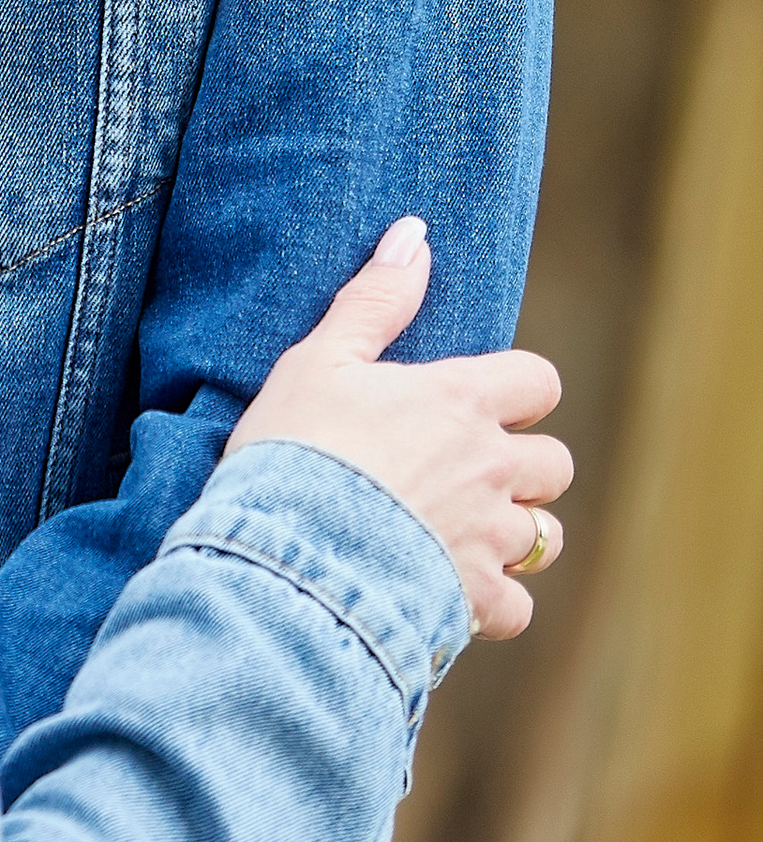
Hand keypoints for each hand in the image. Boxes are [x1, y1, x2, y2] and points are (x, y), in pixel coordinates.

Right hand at [227, 219, 569, 639]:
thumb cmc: (296, 447)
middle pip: (553, 464)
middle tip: (465, 474)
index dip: (517, 392)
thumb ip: (374, 300)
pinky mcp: (474, 599)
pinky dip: (492, 604)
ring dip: (516, 536)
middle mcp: (492, 468)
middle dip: (521, 469)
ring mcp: (489, 538)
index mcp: (461, 401)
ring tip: (463, 535)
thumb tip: (415, 233)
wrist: (288, 554)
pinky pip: (517, 608)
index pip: (539, 381)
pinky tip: (451, 594)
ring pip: (546, 538)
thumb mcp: (320, 359)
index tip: (479, 404)